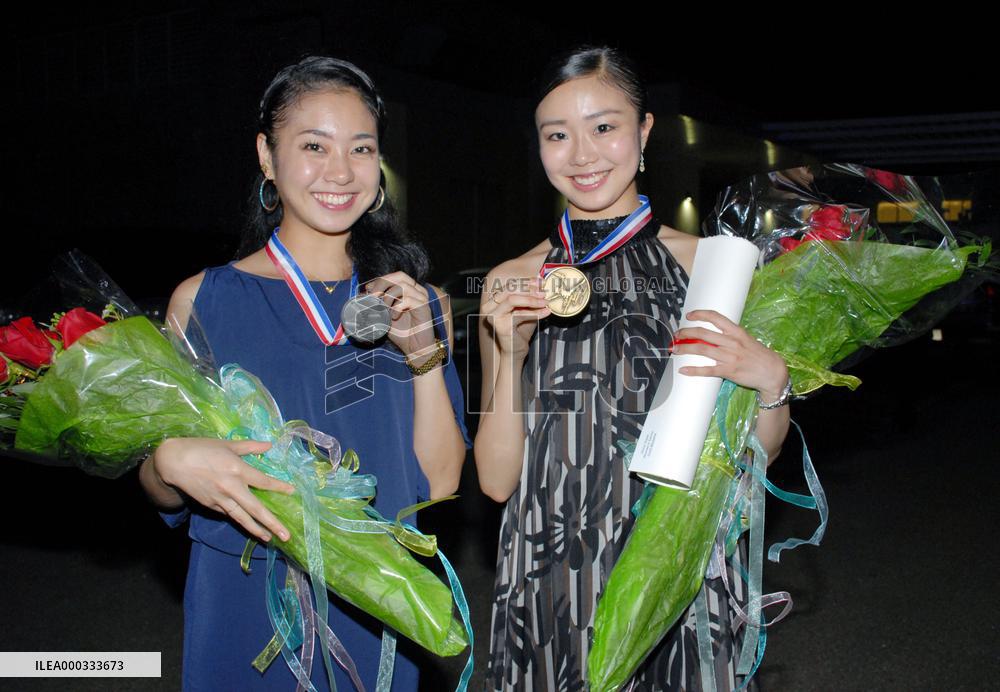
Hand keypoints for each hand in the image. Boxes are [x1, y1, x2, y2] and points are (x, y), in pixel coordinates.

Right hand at [152, 437, 295, 542]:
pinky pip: (228, 514)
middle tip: (286, 535)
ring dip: (256, 529)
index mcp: (237, 469)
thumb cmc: (202, 449)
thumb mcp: (228, 444)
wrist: (173, 462)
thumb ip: (250, 447)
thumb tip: (269, 445)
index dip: (279, 487)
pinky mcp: (211, 505)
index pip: (263, 481)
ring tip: (269, 538)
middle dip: (272, 523)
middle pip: (255, 509)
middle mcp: (231, 488)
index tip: (292, 492)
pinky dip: (239, 520)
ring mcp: (220, 499)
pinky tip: (249, 525)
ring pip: (242, 518)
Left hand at [364, 272, 438, 362]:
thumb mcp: (385, 317)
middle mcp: (418, 291)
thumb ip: (376, 305)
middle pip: (400, 276)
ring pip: (403, 287)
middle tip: (373, 296)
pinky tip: (393, 317)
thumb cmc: (402, 332)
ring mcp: (422, 298)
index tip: (369, 290)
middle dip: (383, 284)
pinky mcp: (424, 307)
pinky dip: (397, 307)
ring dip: (388, 297)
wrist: (415, 348)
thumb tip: (363, 294)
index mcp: (410, 290)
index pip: (395, 276)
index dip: (381, 280)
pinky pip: (408, 300)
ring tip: (383, 310)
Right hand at [480, 277, 549, 359]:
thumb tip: (541, 281)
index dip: (525, 281)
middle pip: (509, 289)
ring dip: (532, 299)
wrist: (515, 350)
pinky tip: (546, 312)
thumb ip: (529, 296)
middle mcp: (489, 306)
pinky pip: (519, 314)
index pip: (509, 285)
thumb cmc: (520, 329)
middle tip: (544, 292)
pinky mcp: (501, 326)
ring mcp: (493, 316)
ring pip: (512, 299)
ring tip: (545, 302)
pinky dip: (535, 313)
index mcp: (493, 300)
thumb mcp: (525, 308)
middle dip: (529, 289)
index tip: (540, 281)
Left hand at [671, 310, 788, 399]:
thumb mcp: (746, 339)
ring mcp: (729, 357)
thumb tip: (712, 333)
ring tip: (674, 349)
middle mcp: (732, 342)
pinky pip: (707, 370)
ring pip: (702, 349)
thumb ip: (730, 336)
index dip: (700, 314)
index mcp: (736, 332)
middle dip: (686, 333)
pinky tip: (684, 370)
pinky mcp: (728, 371)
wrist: (773, 372)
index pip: (715, 317)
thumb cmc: (759, 355)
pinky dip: (694, 370)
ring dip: (685, 348)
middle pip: (703, 333)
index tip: (689, 315)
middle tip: (676, 335)